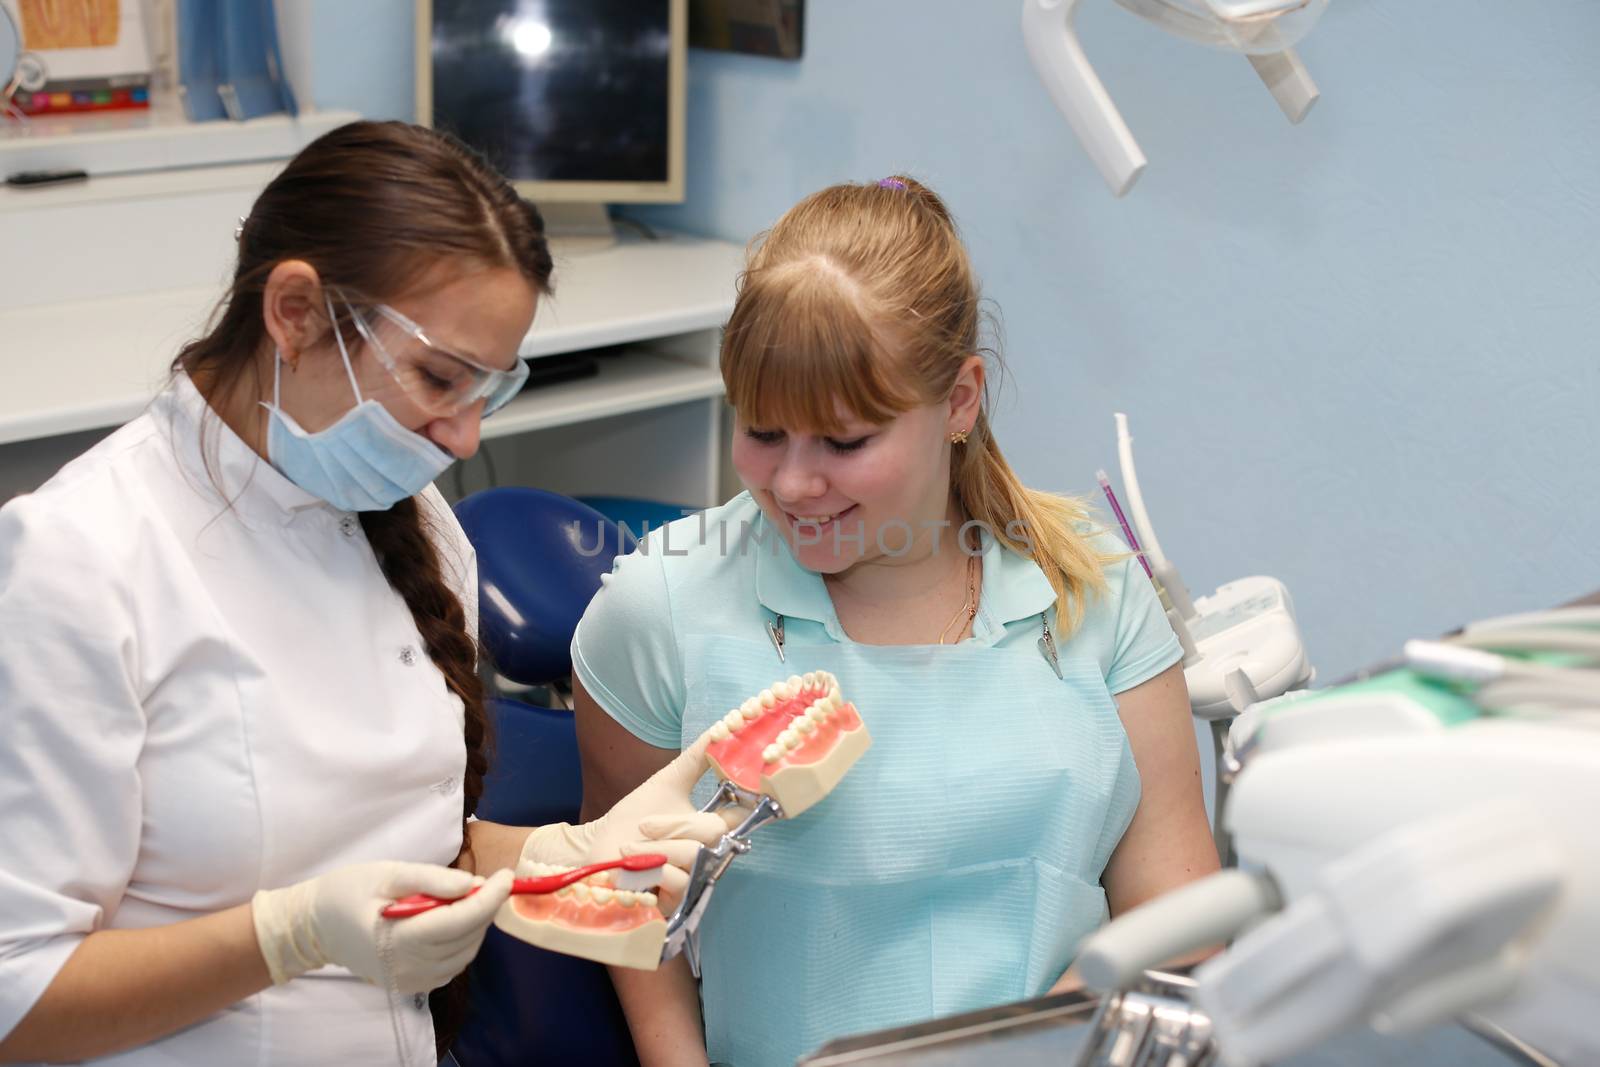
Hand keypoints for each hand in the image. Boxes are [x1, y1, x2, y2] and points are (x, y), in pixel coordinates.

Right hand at [252, 862, 512, 994]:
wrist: (315, 926)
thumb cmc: (348, 891)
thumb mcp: (387, 872)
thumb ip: (431, 879)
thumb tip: (472, 884)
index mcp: (398, 938)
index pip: (460, 921)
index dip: (490, 898)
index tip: (508, 876)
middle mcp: (408, 967)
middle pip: (468, 937)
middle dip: (484, 907)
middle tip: (480, 882)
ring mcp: (411, 981)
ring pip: (466, 952)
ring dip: (475, 924)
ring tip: (460, 899)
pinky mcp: (413, 985)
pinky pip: (453, 964)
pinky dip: (462, 941)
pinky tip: (449, 921)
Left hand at [519, 731, 743, 907]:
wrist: (599, 852)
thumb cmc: (633, 820)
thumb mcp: (667, 782)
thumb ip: (697, 758)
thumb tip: (723, 727)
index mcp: (709, 827)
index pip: (741, 814)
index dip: (754, 800)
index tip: (760, 783)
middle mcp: (708, 854)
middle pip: (712, 831)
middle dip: (674, 824)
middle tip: (645, 826)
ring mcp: (695, 880)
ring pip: (692, 854)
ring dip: (655, 847)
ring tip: (630, 848)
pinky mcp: (678, 902)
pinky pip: (677, 879)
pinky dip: (650, 868)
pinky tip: (634, 869)